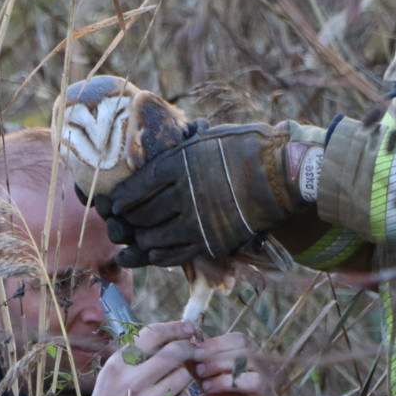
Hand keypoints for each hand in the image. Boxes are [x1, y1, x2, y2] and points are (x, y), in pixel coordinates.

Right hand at [86, 321, 199, 395]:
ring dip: (183, 376)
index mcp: (119, 365)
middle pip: (175, 353)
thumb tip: (170, 333)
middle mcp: (133, 382)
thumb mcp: (113, 370)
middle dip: (188, 348)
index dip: (175, 327)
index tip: (188, 327)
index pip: (152, 335)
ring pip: (184, 377)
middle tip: (191, 350)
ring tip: (171, 382)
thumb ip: (136, 351)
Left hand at [93, 123, 300, 267]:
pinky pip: (175, 254)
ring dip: (140, 241)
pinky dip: (159, 257)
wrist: (281, 175)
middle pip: (142, 214)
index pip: (137, 187)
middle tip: (120, 223)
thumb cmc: (245, 148)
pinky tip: (152, 255)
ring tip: (135, 240)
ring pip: (154, 238)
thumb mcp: (205, 139)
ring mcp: (198, 221)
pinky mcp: (211, 241)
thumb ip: (177, 151)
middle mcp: (184, 194)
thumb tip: (153, 150)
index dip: (121, 199)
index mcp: (180, 164)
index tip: (114, 204)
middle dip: (127, 221)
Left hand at [190, 333, 274, 395]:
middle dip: (219, 361)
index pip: (242, 340)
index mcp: (253, 362)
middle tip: (199, 370)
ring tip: (206, 387)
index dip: (218, 344)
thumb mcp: (207, 381)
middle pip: (249, 357)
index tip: (197, 352)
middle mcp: (266, 378)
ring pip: (255, 381)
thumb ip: (198, 365)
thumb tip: (183, 346)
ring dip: (226, 381)